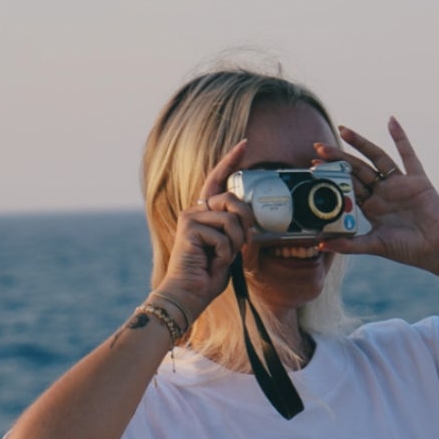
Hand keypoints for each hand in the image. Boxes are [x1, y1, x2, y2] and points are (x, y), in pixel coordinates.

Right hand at [159, 138, 254, 320]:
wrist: (189, 294)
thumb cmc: (208, 275)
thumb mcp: (229, 248)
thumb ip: (236, 229)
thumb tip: (250, 219)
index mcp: (205, 213)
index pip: (219, 181)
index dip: (231, 161)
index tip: (245, 144)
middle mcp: (195, 210)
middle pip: (232, 199)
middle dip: (246, 221)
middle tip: (243, 242)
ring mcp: (190, 217)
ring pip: (230, 219)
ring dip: (234, 243)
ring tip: (221, 257)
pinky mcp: (189, 227)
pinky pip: (222, 235)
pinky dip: (225, 254)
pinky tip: (212, 262)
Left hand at [314, 118, 438, 270]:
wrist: (438, 249)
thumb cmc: (409, 249)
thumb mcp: (375, 245)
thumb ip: (350, 244)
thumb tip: (322, 244)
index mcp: (372, 207)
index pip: (348, 186)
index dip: (332, 175)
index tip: (314, 165)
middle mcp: (383, 192)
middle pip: (357, 169)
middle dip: (338, 158)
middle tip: (319, 147)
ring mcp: (399, 184)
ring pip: (376, 158)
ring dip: (360, 143)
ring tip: (344, 130)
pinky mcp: (417, 180)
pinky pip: (408, 155)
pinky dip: (401, 138)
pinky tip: (391, 121)